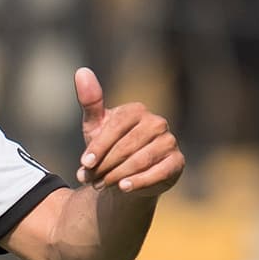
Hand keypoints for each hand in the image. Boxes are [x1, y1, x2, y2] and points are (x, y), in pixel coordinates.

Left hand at [74, 67, 183, 196]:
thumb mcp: (96, 127)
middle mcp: (157, 123)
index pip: (116, 127)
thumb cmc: (108, 148)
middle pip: (127, 145)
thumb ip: (90, 102)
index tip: (84, 164)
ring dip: (117, 175)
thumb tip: (81, 71)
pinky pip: (158, 172)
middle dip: (105, 165)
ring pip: (141, 160)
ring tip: (101, 186)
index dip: (98, 147)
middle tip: (90, 180)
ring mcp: (169, 142)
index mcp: (137, 110)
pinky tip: (123, 188)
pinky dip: (139, 182)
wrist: (124, 177)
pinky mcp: (177, 162)